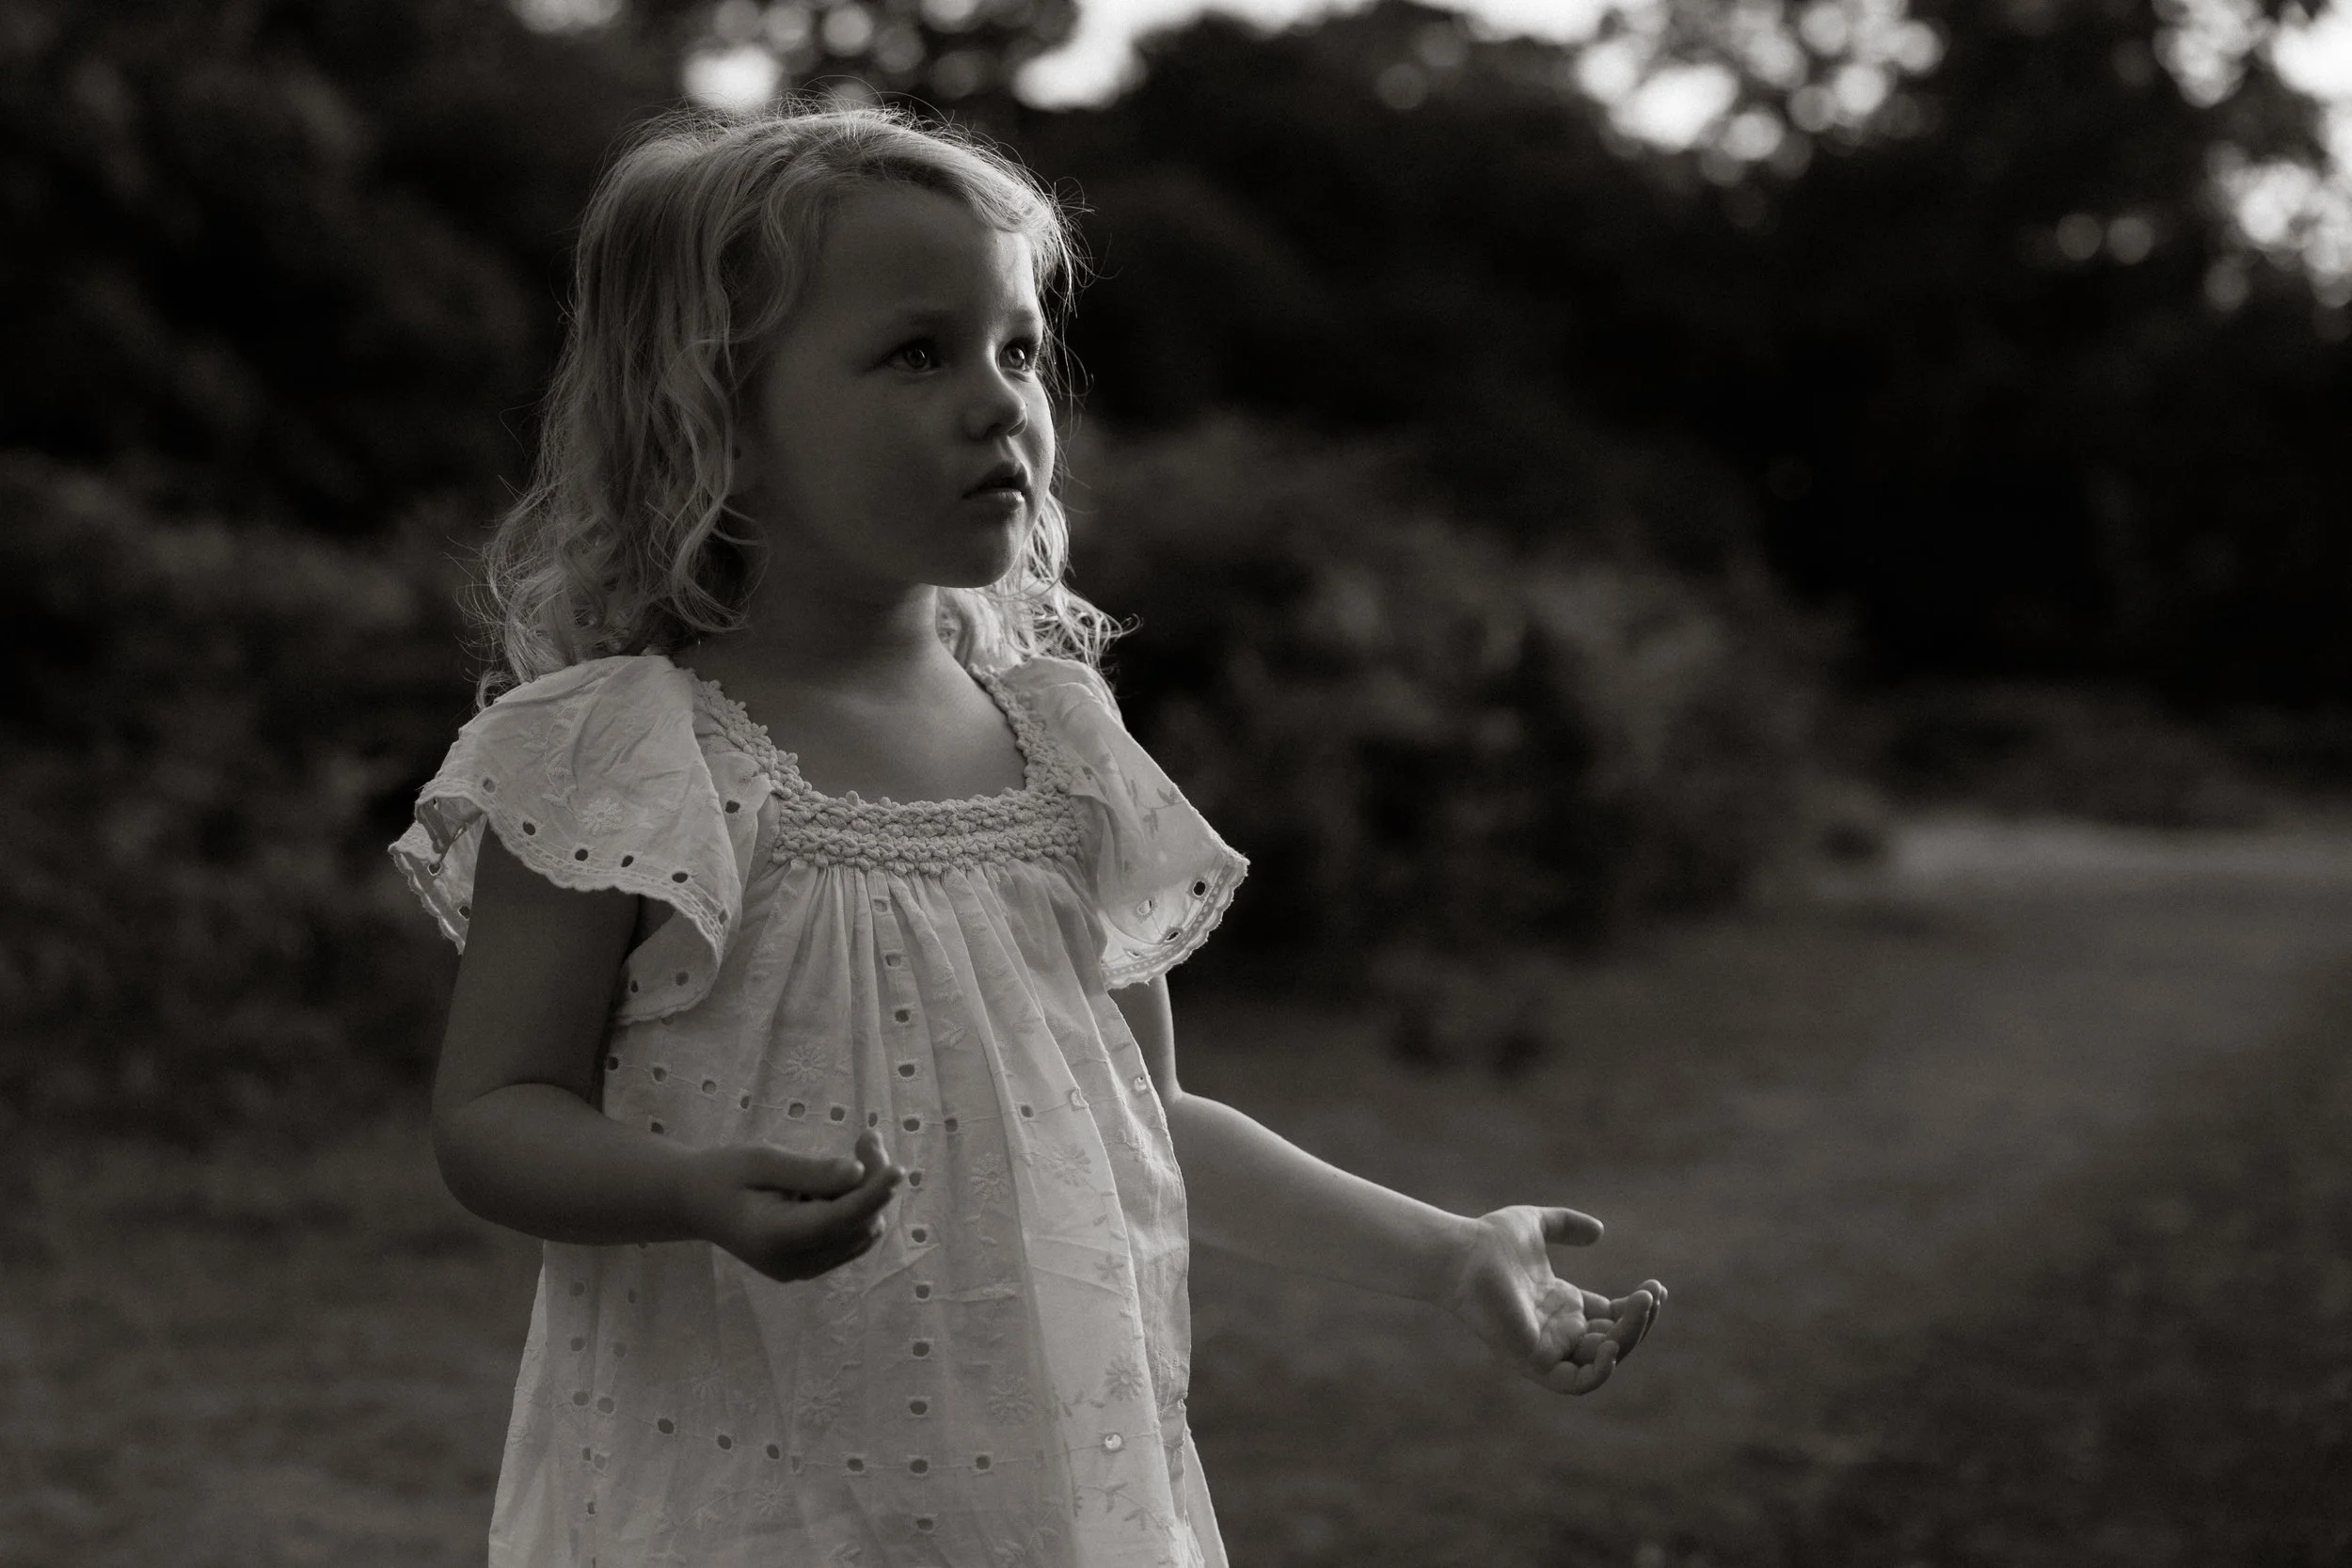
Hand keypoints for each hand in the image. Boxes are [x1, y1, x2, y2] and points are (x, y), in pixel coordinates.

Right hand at [678, 1129, 903, 1282]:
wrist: (696, 1203)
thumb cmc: (725, 1174)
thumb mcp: (762, 1161)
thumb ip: (809, 1171)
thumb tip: (857, 1174)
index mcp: (774, 1238)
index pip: (835, 1221)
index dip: (871, 1196)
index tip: (898, 1170)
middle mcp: (793, 1264)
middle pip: (855, 1226)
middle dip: (872, 1183)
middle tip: (867, 1137)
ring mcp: (802, 1271)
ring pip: (860, 1234)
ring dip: (869, 1194)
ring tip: (858, 1150)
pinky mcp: (809, 1266)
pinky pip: (850, 1239)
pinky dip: (857, 1208)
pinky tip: (841, 1180)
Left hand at [1439, 1205, 1664, 1394]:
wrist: (1459, 1253)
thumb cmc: (1488, 1240)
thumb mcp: (1536, 1225)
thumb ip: (1566, 1226)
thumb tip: (1599, 1232)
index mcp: (1562, 1306)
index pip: (1611, 1318)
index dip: (1636, 1309)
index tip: (1656, 1288)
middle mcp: (1558, 1331)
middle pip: (1614, 1340)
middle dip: (1640, 1322)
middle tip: (1654, 1294)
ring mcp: (1547, 1349)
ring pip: (1603, 1360)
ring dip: (1629, 1338)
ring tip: (1643, 1306)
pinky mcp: (1532, 1361)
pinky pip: (1574, 1383)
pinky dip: (1599, 1372)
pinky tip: (1613, 1344)